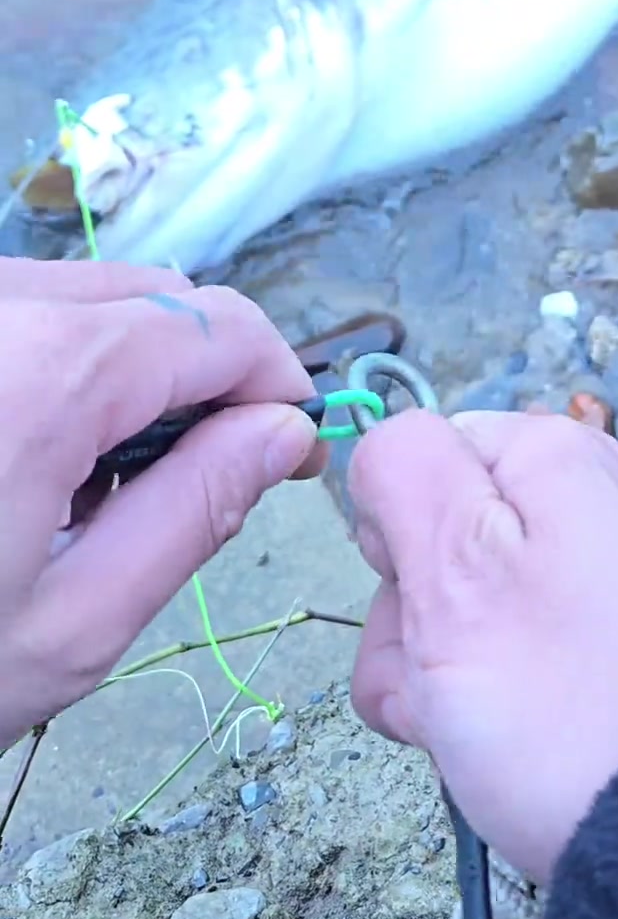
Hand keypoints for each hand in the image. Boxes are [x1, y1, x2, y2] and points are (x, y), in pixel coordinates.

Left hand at [0, 258, 322, 748]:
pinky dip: (58, 360)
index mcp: (45, 373)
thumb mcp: (73, 624)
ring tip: (96, 482)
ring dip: (130, 365)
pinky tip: (27, 456)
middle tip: (204, 477)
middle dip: (205, 375)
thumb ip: (198, 510)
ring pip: (88, 293)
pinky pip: (20, 310)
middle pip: (157, 296)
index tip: (289, 448)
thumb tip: (282, 435)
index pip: (218, 328)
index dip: (276, 382)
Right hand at [349, 408, 617, 884]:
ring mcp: (601, 582)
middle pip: (434, 545)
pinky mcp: (614, 652)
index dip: (396, 540)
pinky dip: (493, 708)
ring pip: (464, 614)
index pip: (413, 465)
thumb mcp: (458, 566)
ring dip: (441, 678)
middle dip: (414, 623)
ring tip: (482, 733)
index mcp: (550, 456)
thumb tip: (387, 439)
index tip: (425, 603)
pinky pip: (516, 661)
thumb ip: (407, 472)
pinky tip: (509, 754)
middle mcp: (584, 502)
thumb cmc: (564, 701)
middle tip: (452, 683)